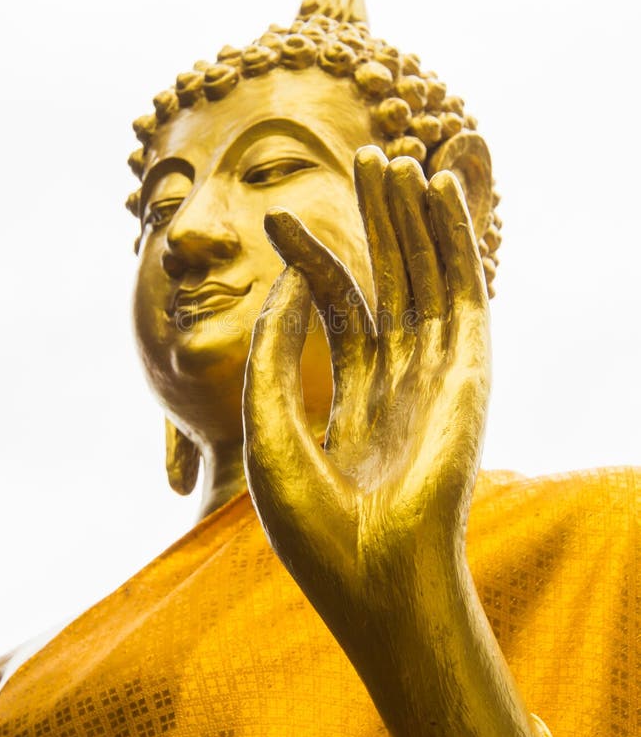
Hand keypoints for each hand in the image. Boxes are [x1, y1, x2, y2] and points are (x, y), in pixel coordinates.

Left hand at [243, 146, 550, 736]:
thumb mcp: (266, 427)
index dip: (310, 259)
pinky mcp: (470, 370)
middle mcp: (402, 378)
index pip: (338, 308)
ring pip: (425, 276)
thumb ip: (273, 351)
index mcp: (356, 397)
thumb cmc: (313, 524)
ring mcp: (438, 373)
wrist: (372, 579)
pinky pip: (461, 289)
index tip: (276, 216)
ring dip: (412, 217)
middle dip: (376, 220)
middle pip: (389, 280)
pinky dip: (452, 237)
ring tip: (394, 157)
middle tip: (364, 156)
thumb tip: (291, 282)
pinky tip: (437, 189)